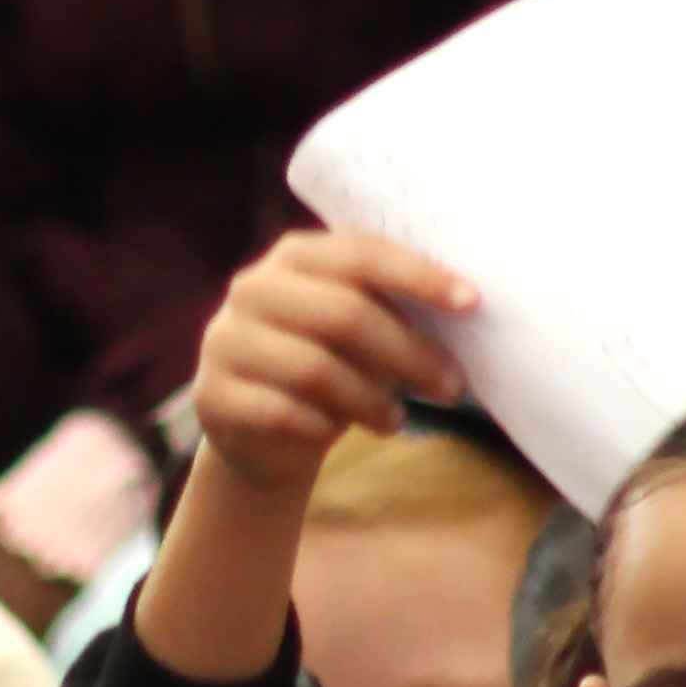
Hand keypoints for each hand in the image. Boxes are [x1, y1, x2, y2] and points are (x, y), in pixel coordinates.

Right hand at [193, 231, 472, 491]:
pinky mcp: (213, 395)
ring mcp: (225, 341)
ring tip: (397, 419)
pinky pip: (281, 412)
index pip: (359, 254)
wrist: (260, 430)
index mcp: (293, 257)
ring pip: (314, 369)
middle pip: (343, 313)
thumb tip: (469, 307)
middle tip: (451, 386)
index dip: (417, 276)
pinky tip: (337, 432)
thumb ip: (393, 308)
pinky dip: (321, 426)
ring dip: (369, 400)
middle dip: (407, 352)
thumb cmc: (330, 364)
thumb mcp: (359, 328)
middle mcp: (252, 289)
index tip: (472, 302)